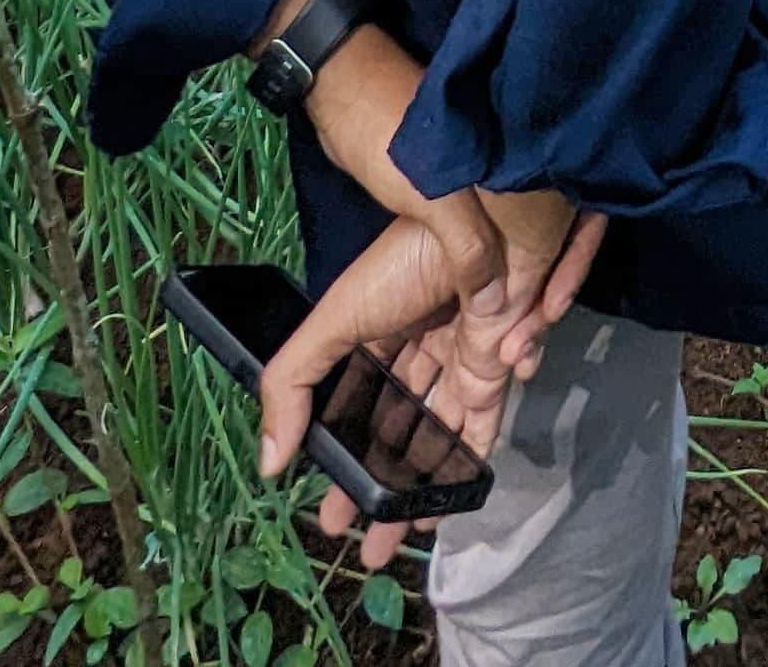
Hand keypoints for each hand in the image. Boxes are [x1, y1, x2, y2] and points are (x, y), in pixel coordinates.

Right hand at [257, 195, 604, 569]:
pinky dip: (473, 457)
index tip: (329, 509)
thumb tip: (268, 463)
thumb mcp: (336, 318)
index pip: (355, 408)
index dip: (343, 458)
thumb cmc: (404, 264)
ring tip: (408, 534)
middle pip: (399, 432)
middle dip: (384, 485)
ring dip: (426, 485)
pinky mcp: (499, 365)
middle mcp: (418, 351)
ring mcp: (460, 359)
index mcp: (375, 335)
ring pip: (441, 437)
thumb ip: (292, 385)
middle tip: (370, 544)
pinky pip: (487, 421)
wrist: (484, 224)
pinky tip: (454, 494)